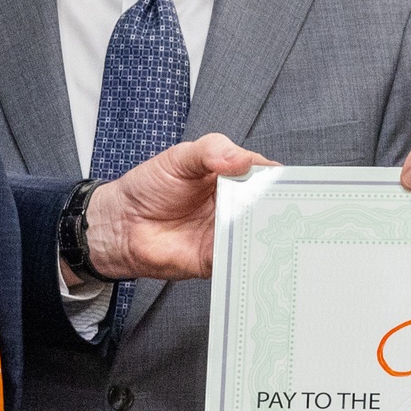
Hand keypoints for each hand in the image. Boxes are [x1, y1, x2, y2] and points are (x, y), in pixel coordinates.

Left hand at [86, 134, 271, 281]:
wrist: (121, 223)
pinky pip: (238, 259)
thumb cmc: (149, 187)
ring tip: (272, 229)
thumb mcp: (181, 157)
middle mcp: (235, 206)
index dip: (279, 180)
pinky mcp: (217, 258)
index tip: (290, 183)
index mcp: (231, 178)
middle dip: (280, 209)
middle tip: (285, 208)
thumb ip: (212, 150)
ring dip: (267, 235)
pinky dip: (246, 257)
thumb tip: (243, 160)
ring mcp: (228, 233)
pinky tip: (249, 249)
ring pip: (258, 236)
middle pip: (268, 209)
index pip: (265, 177)